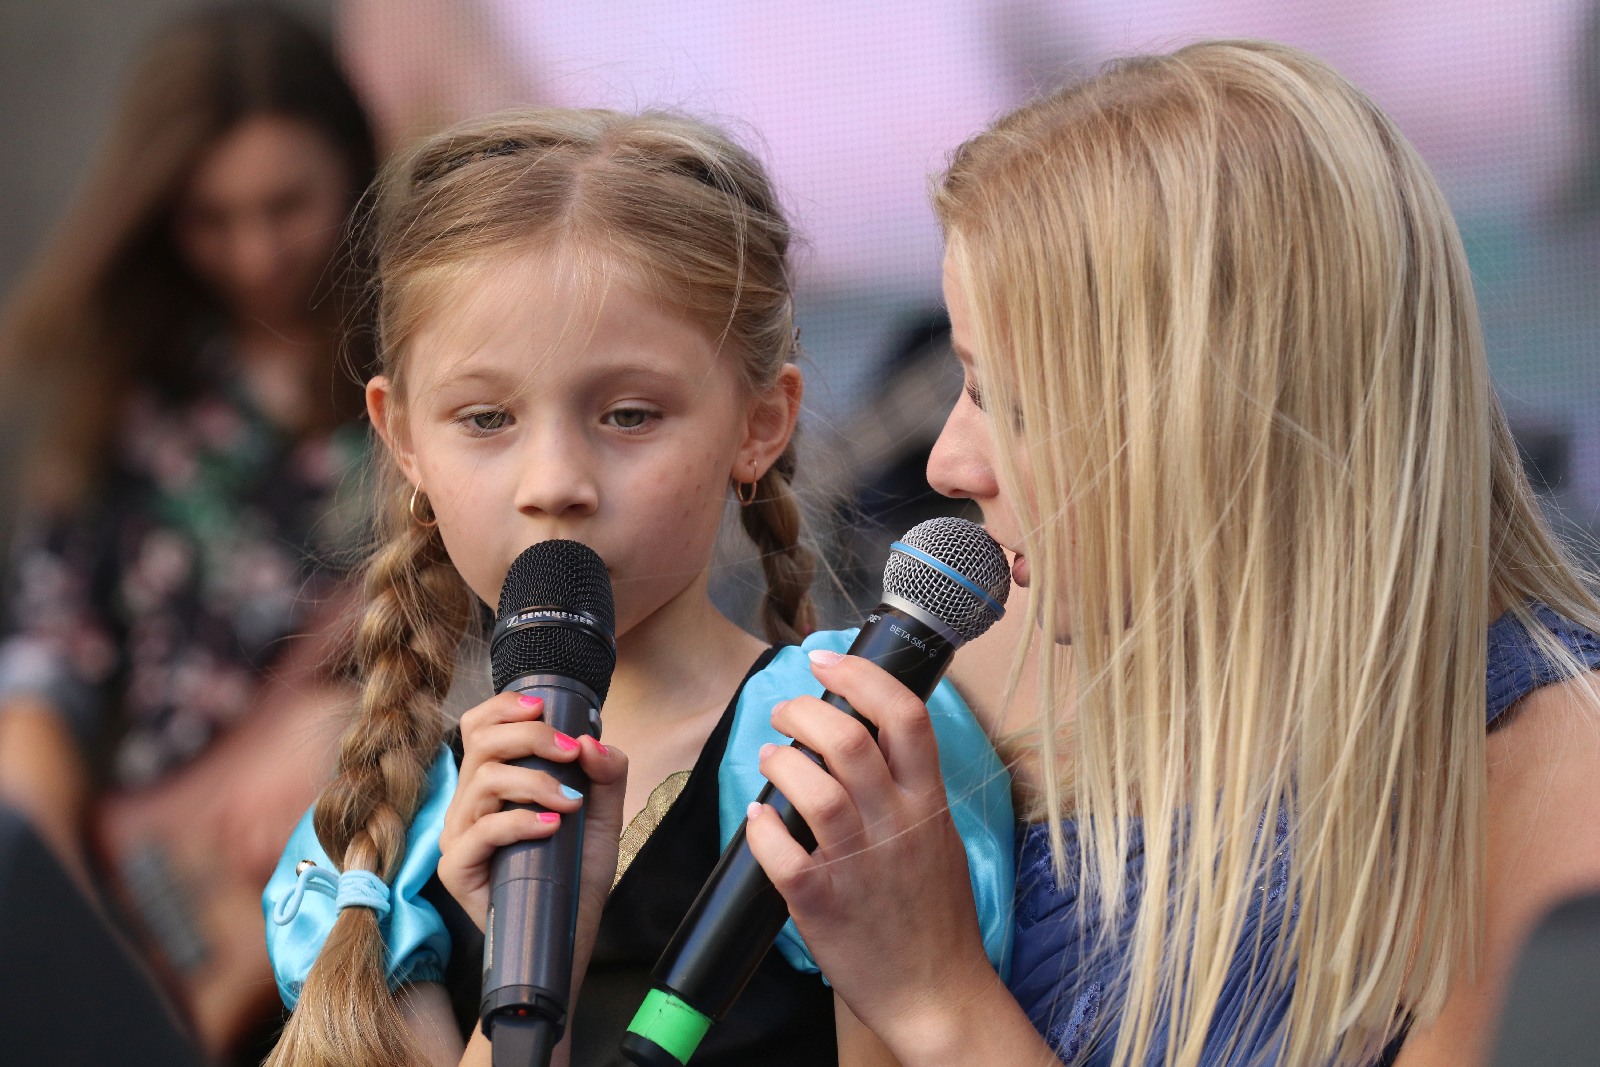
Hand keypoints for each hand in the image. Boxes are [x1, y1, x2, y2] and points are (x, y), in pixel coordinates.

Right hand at [437, 692, 626, 935]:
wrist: (568, 936)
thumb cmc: (575, 875)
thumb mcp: (602, 818)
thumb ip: (606, 776)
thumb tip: (591, 741)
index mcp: (492, 784)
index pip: (478, 727)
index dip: (505, 707)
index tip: (545, 707)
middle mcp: (468, 805)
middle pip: (481, 743)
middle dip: (532, 736)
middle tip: (571, 753)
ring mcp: (458, 836)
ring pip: (484, 781)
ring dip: (536, 781)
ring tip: (570, 803)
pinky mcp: (457, 869)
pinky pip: (481, 831)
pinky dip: (519, 821)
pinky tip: (552, 827)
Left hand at [743, 652, 1000, 1056]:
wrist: (936, 994)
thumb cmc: (935, 917)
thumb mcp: (939, 839)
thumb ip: (909, 791)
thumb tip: (870, 741)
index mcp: (927, 803)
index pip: (905, 715)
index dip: (860, 677)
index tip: (825, 662)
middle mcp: (895, 825)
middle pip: (848, 738)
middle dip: (804, 710)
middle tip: (784, 712)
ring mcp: (858, 863)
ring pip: (812, 786)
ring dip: (779, 761)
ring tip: (770, 758)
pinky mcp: (821, 902)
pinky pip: (781, 850)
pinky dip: (761, 826)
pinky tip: (756, 818)